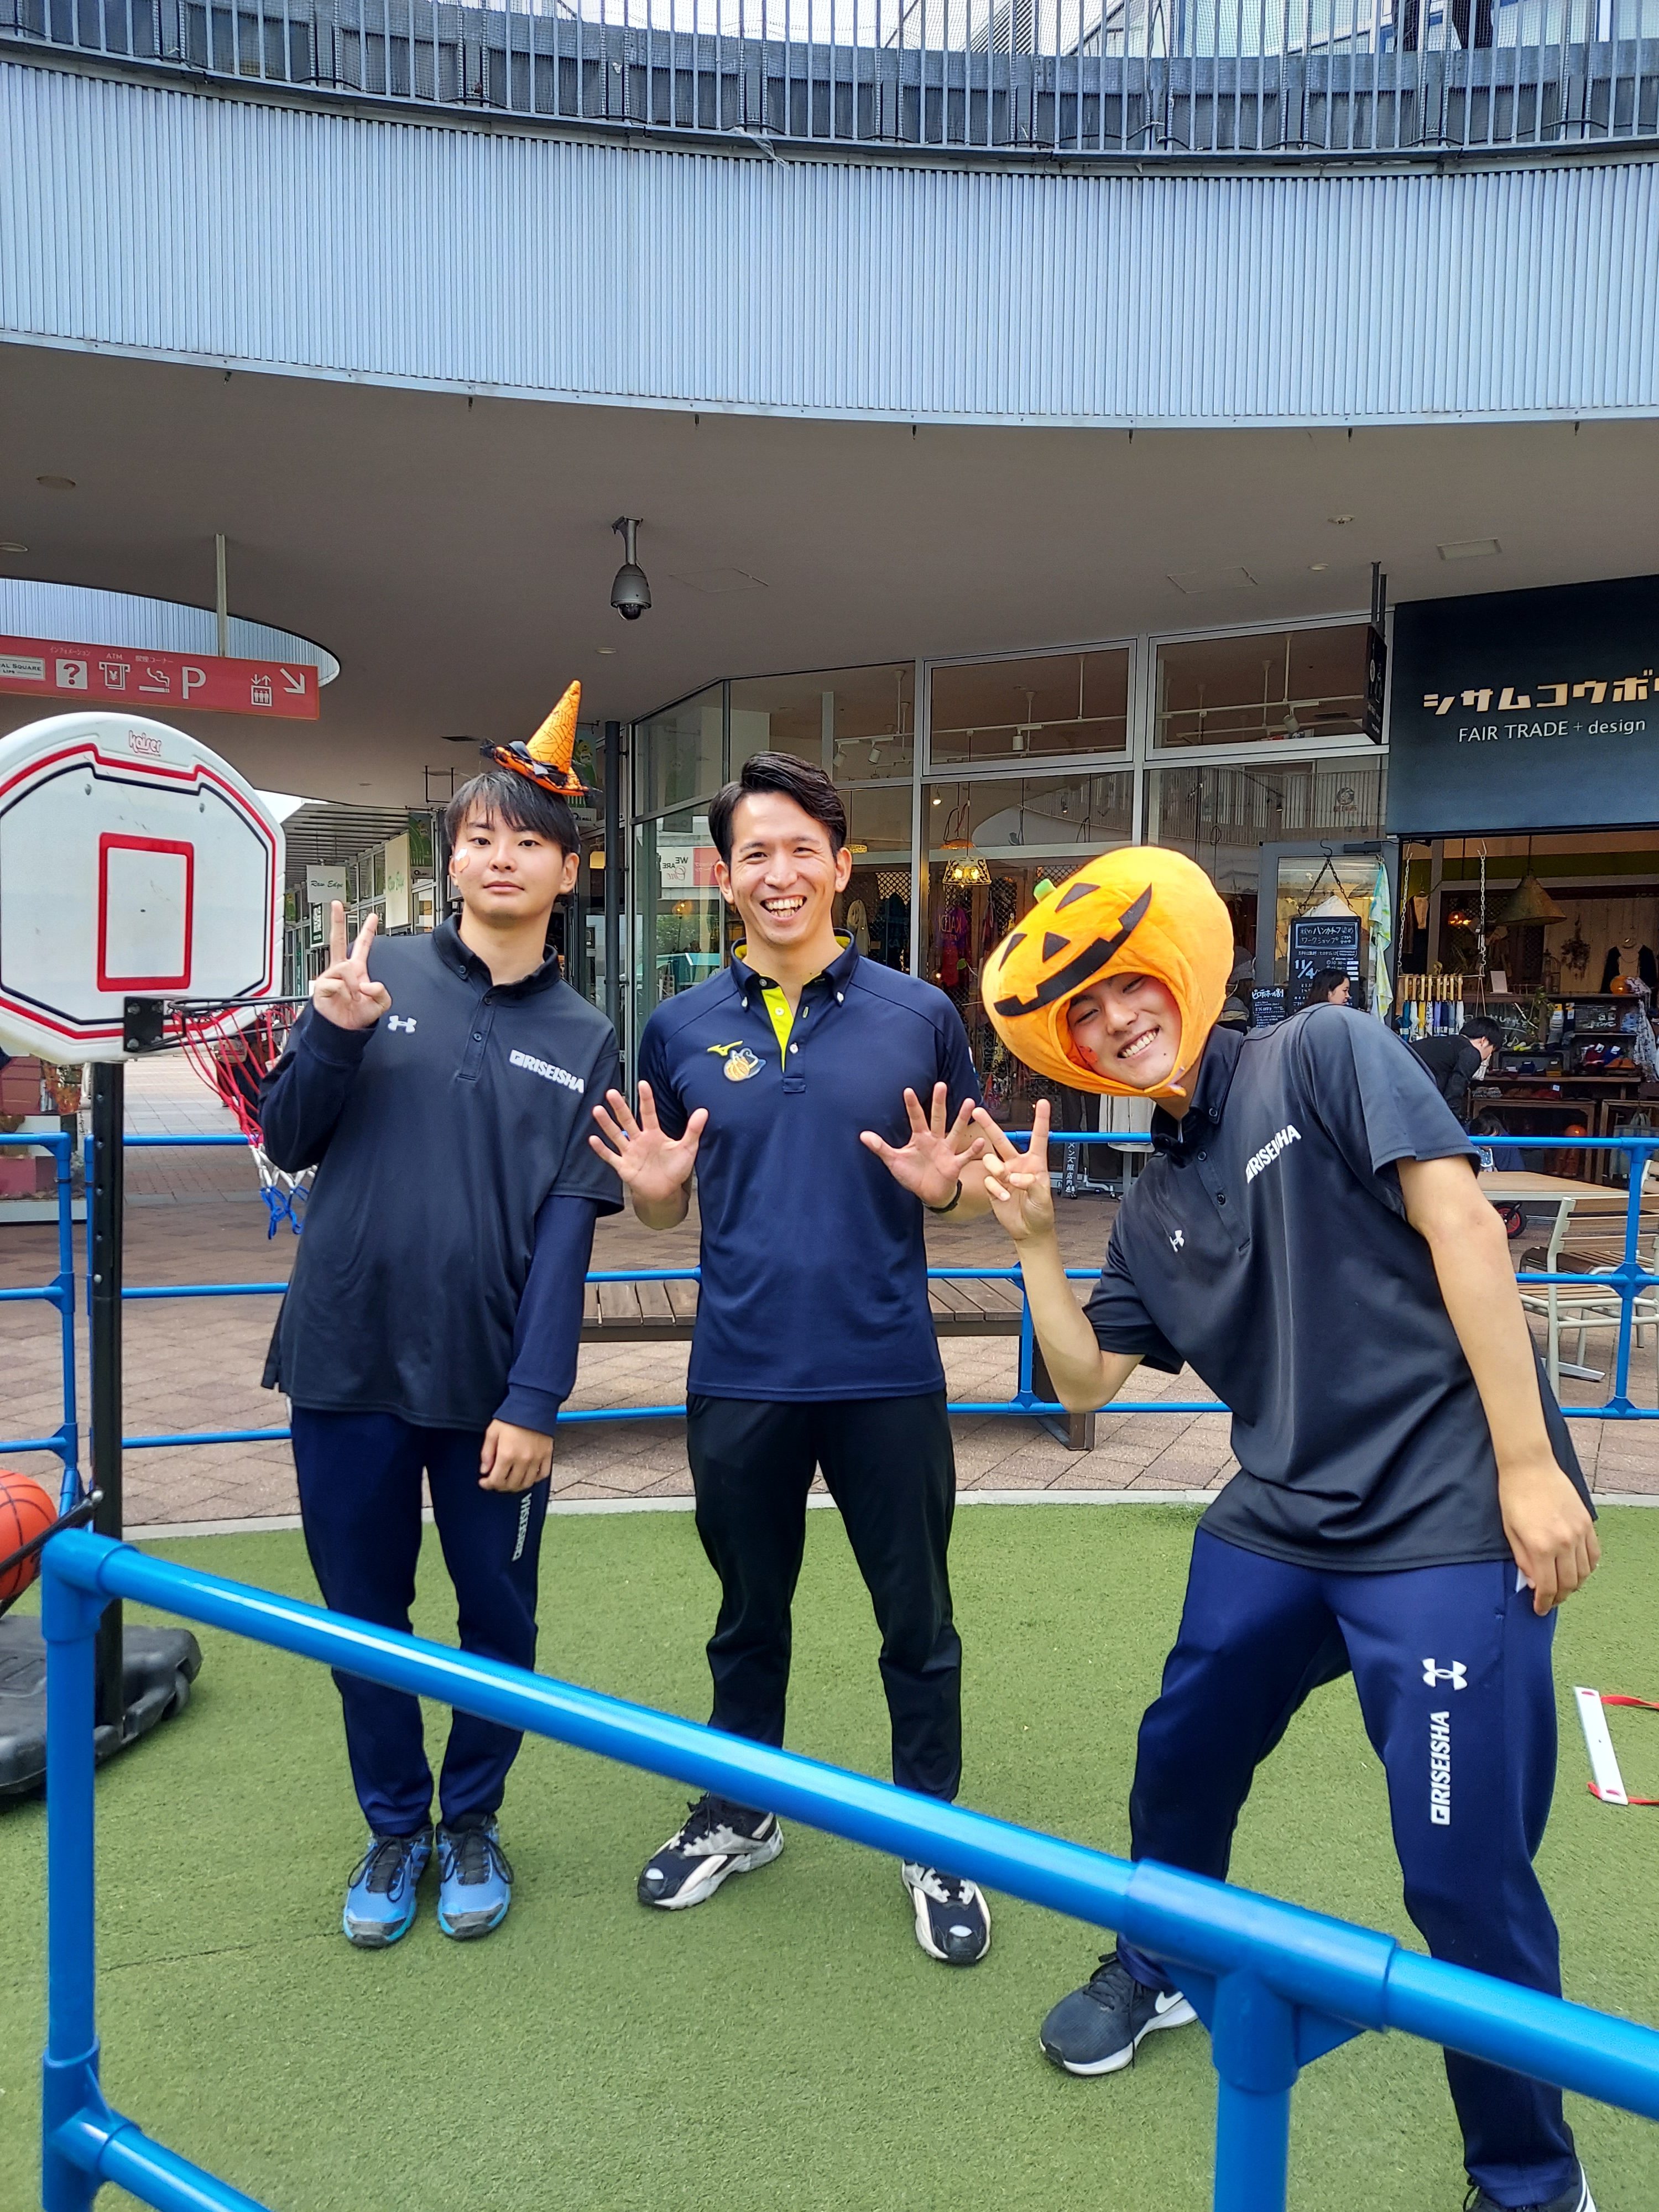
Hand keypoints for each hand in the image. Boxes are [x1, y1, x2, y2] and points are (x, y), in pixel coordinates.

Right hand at [311, 904, 391, 1030]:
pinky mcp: (321, 986)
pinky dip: (344, 993)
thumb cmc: (358, 1015)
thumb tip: (368, 982)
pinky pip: (336, 983)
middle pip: (337, 940)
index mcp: (356, 969)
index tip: (373, 916)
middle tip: (337, 905)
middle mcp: (342, 970)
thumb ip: (382, 991)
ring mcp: (330, 976)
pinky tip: (343, 999)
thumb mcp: (380, 1003)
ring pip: (344, 969)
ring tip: (354, 997)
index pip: (362, 946)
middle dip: (337, 921)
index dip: (368, 931)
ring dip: (353, 985)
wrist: (344, 1030)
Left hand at [479, 1420, 552, 1492]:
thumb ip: (487, 1453)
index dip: (488, 1484)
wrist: (533, 1404)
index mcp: (507, 1454)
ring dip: (516, 1486)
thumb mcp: (492, 1432)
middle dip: (500, 1486)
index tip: (484, 1482)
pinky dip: (534, 1479)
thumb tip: (485, 1469)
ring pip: (526, 1483)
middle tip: (496, 1482)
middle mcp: (523, 1459)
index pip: (496, 1480)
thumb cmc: (512, 1416)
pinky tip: (527, 1476)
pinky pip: (542, 1474)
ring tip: (510, 1481)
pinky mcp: (547, 1455)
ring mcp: (537, 1458)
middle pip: (511, 1484)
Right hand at [588, 1082, 706, 1205]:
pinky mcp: (623, 1166)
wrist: (665, 1191)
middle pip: (627, 1120)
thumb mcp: (687, 1148)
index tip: (642, 1084)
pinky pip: (610, 1156)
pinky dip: (601, 1149)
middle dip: (620, 1107)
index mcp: (654, 1134)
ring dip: (606, 1124)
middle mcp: (639, 1140)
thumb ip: (693, 1130)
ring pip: (616, 1135)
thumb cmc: (675, 1169)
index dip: (646, 1099)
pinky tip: (592, 1139)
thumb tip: (704, 1111)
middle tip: (611, 1092)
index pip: (649, 1113)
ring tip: (597, 1110)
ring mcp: (630, 1152)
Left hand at [859, 1084, 984, 1206]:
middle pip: (938, 1118)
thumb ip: (880, 1147)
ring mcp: (947, 1151)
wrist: (929, 1194)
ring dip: (962, 1118)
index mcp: (920, 1138)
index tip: (907, 1090)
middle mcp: (935, 1140)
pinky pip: (964, 1156)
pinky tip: (980, 1141)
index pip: (915, 1118)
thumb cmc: (913, 1175)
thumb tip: (862, 1135)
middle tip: (941, 1085)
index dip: (911, 1105)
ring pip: (955, 1131)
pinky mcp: (955, 1164)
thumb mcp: (894, 1161)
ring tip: (970, 1102)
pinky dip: (972, 1150)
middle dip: (939, 1103)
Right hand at [973, 1100, 1057, 1245]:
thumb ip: (1031, 1184)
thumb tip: (1015, 1176)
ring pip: (991, 1160)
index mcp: (1035, 1163)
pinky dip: (995, 1188)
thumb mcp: (1042, 1198)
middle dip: (989, 1125)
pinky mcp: (993, 1186)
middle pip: (1002, 1140)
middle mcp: (1017, 1165)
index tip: (1042, 1103)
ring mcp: (1003, 1175)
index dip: (1041, 1120)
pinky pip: (988, 1180)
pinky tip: (1004, 1197)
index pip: (1038, 1138)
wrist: (1028, 1230)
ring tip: (1004, 1179)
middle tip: (978, 1111)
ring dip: (995, 1168)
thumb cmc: (1041, 1212)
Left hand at [1499, 1457, 1600, 1613]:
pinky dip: (1588, 1567)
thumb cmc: (1514, 1496)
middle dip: (1559, 1597)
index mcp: (1541, 1546)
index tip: (1540, 1608)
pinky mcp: (1587, 1523)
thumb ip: (1523, 1560)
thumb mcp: (1510, 1531)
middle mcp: (1564, 1542)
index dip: (1544, 1602)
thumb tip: (1533, 1584)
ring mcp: (1579, 1533)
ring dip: (1574, 1584)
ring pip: (1585, 1572)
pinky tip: (1578, 1570)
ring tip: (1563, 1587)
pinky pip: (1594, 1554)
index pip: (1548, 1587)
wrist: (1530, 1466)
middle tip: (1550, 1600)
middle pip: (1568, 1583)